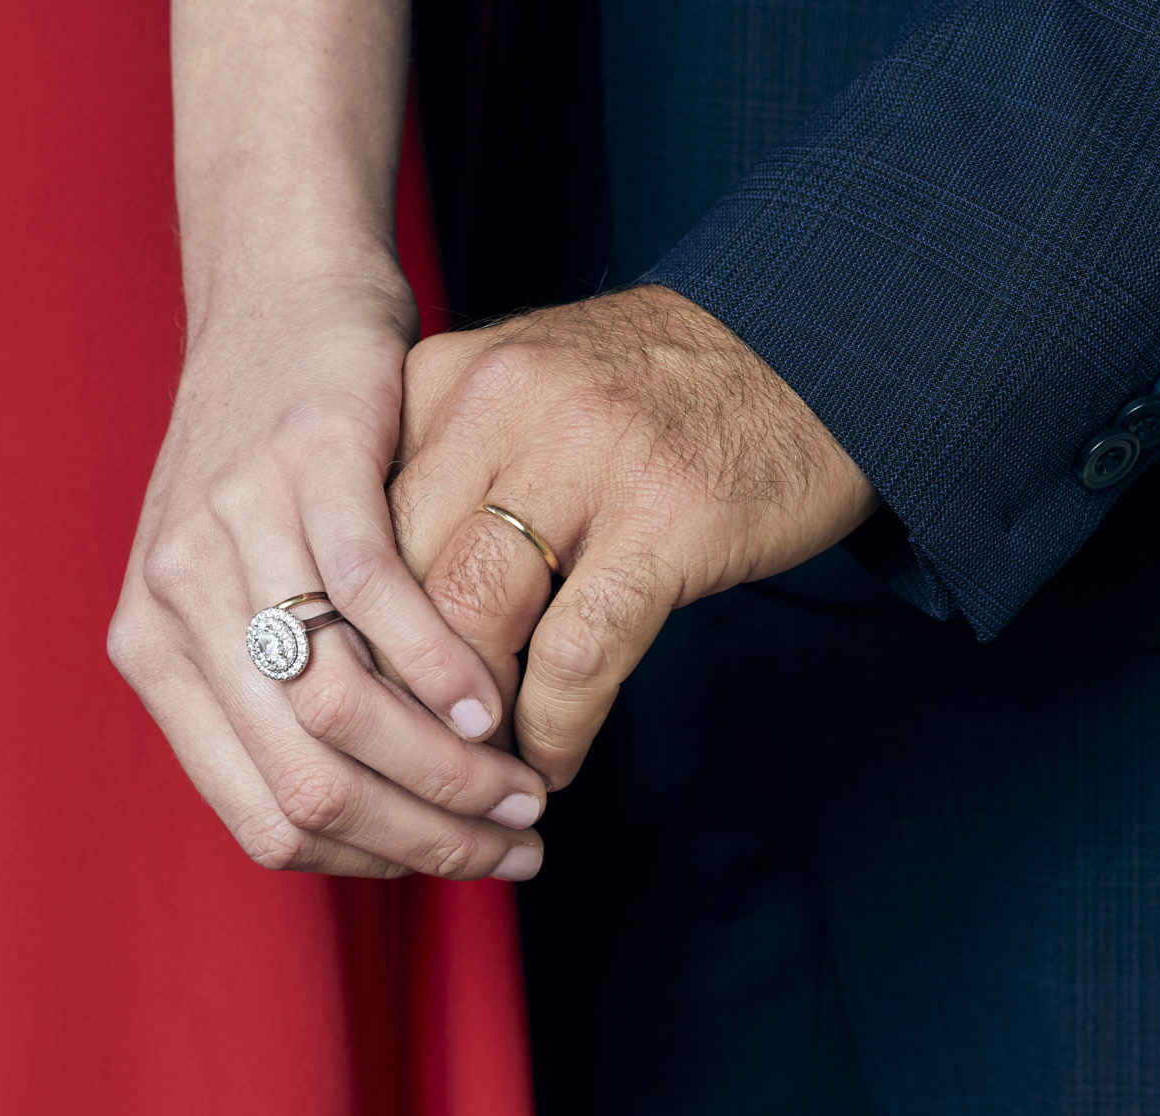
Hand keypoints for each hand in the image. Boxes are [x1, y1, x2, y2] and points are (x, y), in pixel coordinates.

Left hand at [110, 275, 550, 880]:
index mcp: (153, 655)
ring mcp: (228, 531)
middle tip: (515, 840)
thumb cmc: (279, 465)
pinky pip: (373, 598)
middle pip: (304, 781)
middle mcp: (172, 602)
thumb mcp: (248, 591)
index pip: (262, 819)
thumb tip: (372, 831)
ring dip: (445, 765)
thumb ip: (281, 701)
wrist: (281, 300)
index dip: (374, 864)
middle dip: (425, 835)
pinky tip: (494, 696)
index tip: (462, 864)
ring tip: (519, 779)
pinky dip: (442, 665)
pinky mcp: (300, 462)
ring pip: (337, 705)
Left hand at [390, 285, 878, 788]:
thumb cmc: (655, 390)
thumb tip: (366, 611)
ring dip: (466, 724)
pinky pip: (574, 655)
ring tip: (479, 774)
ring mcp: (583, 457)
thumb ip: (440, 473)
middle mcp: (499, 404)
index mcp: (445, 376)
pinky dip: (551, 729)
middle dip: (394, 691)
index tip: (356, 703)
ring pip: (468, 620)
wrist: (814, 343)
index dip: (345, 633)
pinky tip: (552, 764)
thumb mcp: (520, 393)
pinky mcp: (664, 518)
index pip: (350, 527)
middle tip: (407, 759)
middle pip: (394, 579)